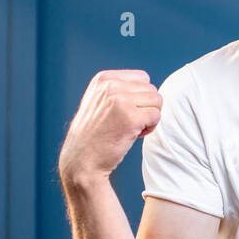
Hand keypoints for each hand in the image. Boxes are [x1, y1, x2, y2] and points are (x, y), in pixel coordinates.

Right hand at [57, 69, 161, 185]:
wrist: (81, 160)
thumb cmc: (94, 134)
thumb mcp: (98, 101)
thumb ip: (118, 89)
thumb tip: (147, 84)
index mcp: (104, 78)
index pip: (142, 77)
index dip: (140, 97)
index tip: (126, 111)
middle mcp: (111, 85)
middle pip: (151, 89)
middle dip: (146, 107)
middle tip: (130, 122)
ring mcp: (120, 101)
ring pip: (157, 101)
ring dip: (150, 117)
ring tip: (133, 128)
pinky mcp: (130, 118)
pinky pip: (156, 116)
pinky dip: (151, 128)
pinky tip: (135, 135)